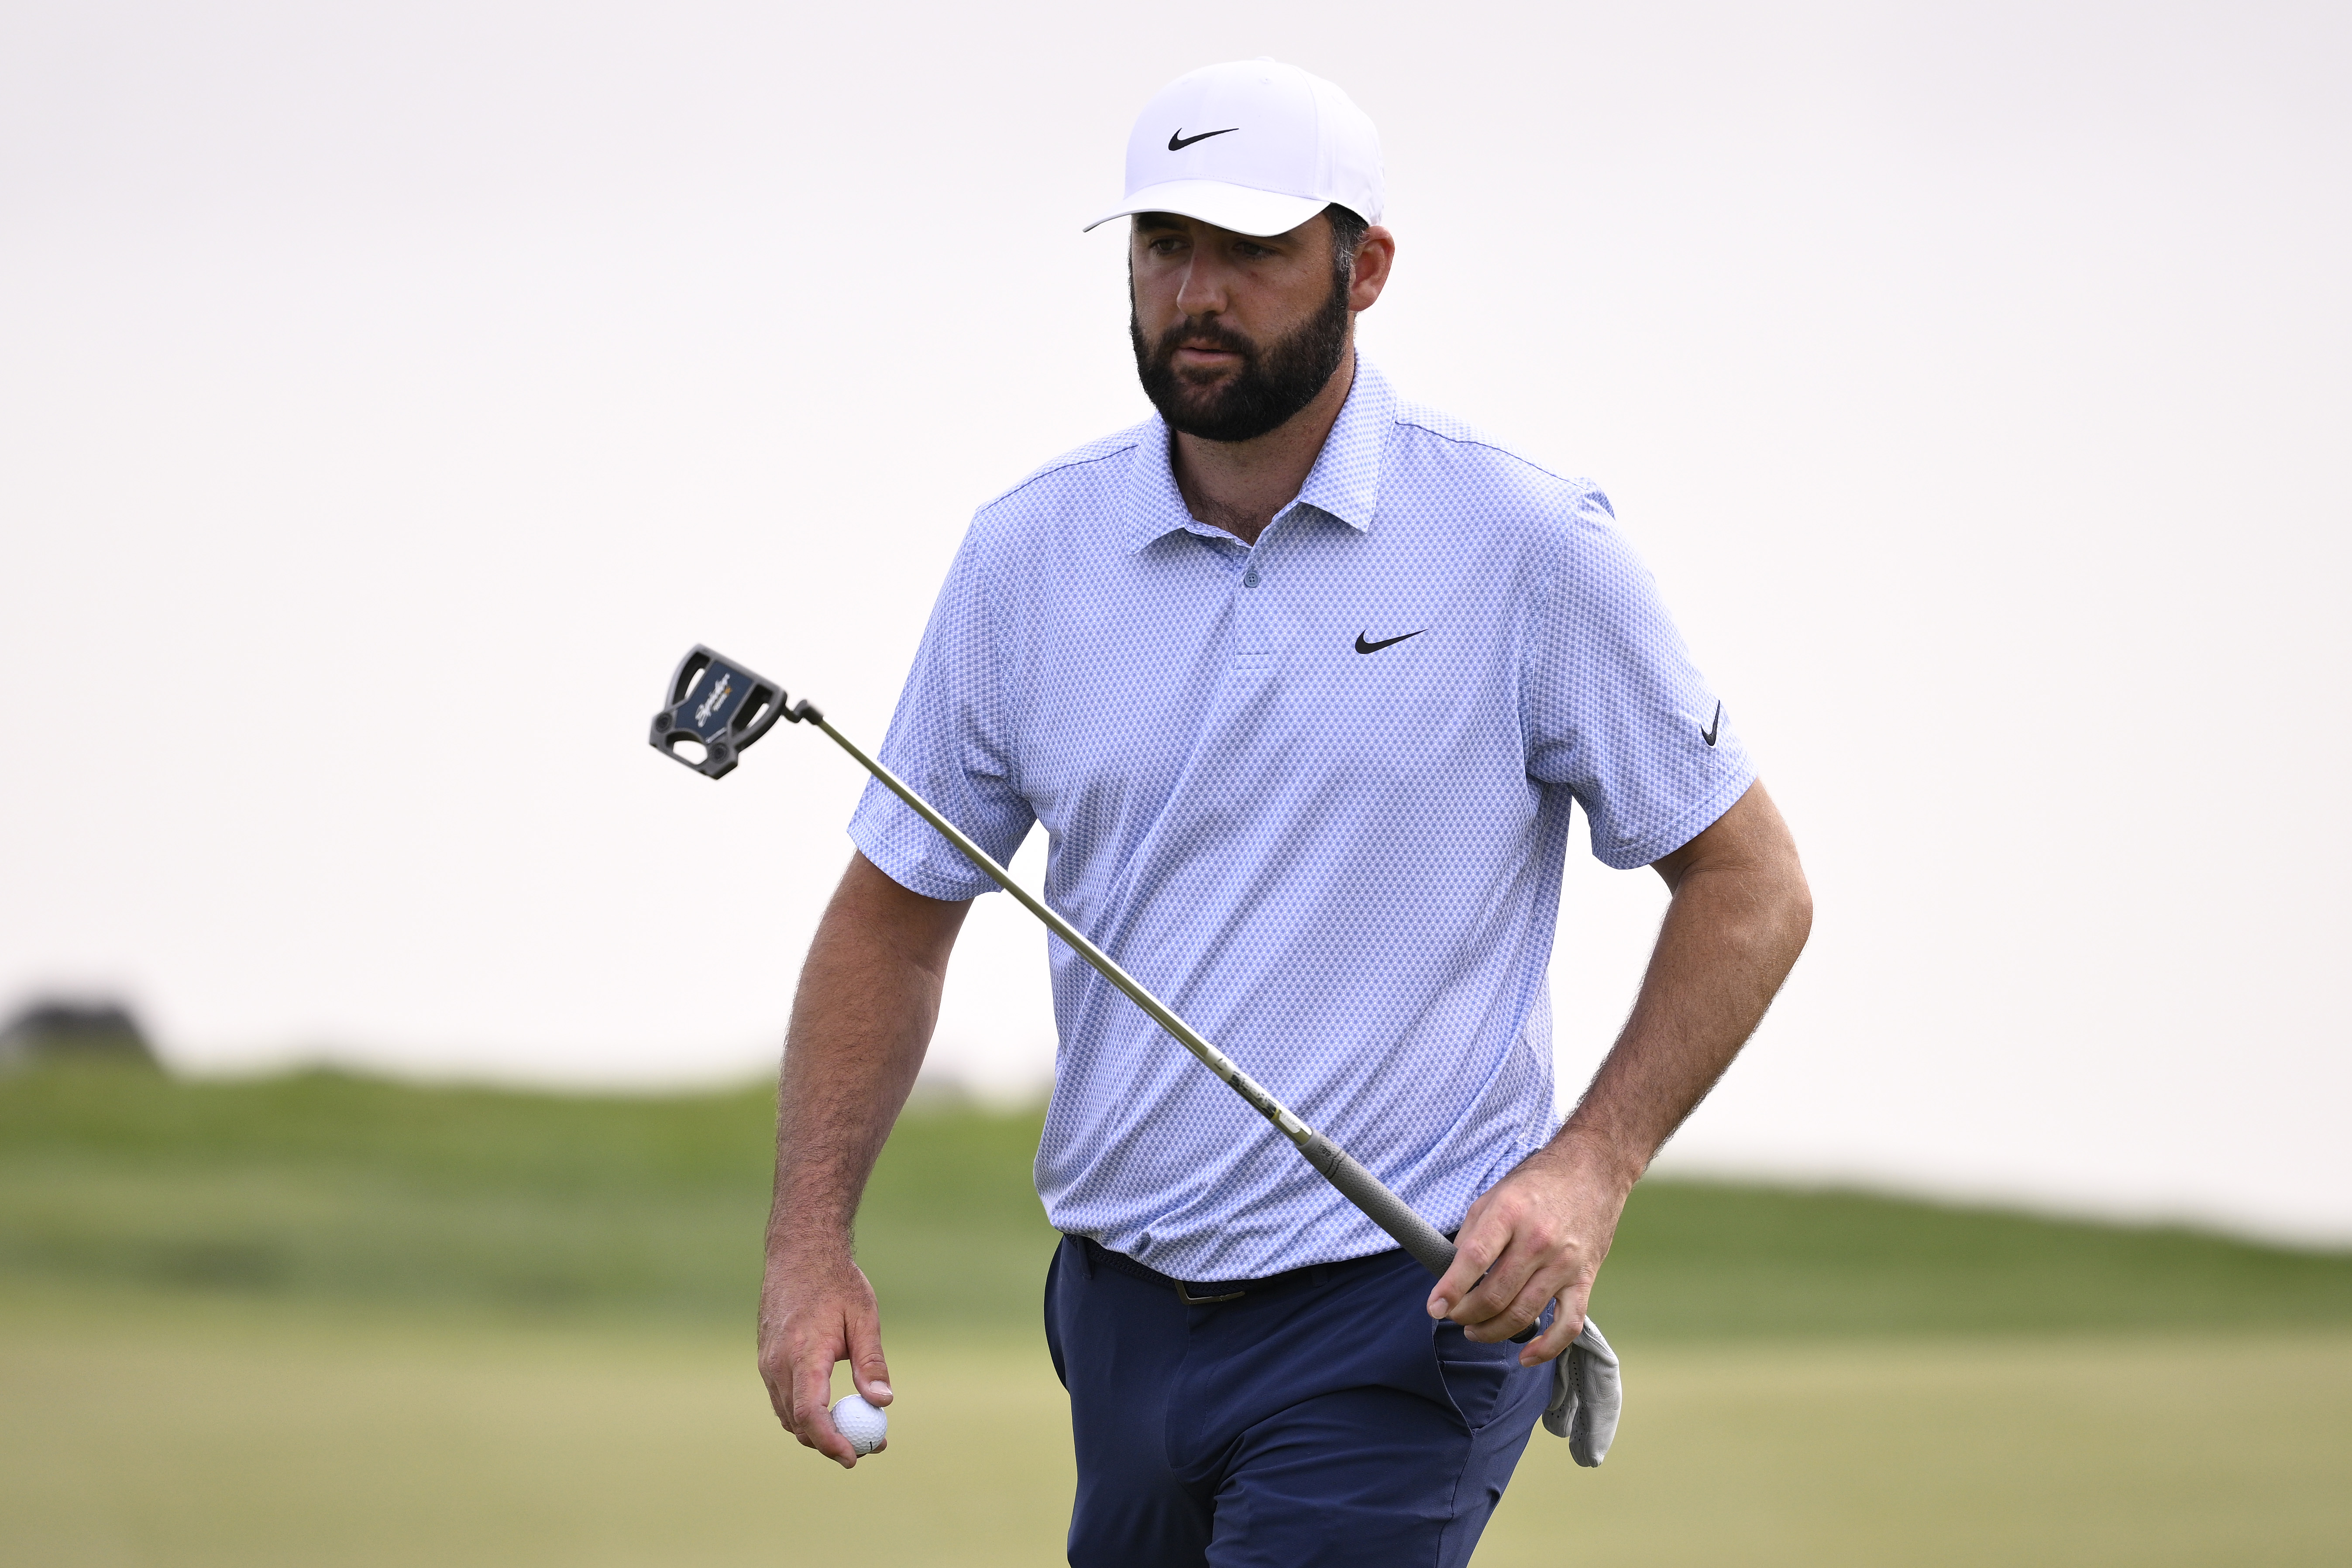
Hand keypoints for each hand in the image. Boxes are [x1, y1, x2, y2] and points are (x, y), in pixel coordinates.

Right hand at [756, 1244, 892, 1467]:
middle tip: (869, 1447)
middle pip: (798, 1422)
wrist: (799, 1254)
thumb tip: (884, 1402)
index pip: (809, 1413)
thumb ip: (871, 1362)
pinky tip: (831, 1412)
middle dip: (830, 1443)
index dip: (830, 1441)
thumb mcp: (863, 1318)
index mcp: (804, 1353)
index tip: (854, 1457)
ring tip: (856, 1432)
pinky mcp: (766, 1361)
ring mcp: (767, 1363)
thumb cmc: (837, 1283)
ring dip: (817, 1432)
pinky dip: (804, 1414)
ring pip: (788, 1415)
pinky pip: (782, 1400)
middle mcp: (778, 1363)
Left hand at [1426, 1135, 1636, 1366]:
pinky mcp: (1585, 1279)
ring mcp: (1564, 1263)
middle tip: (1455, 1318)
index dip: (1450, 1289)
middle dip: (1467, 1315)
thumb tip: (1451, 1274)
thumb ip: (1472, 1235)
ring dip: (1493, 1331)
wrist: (1593, 1170)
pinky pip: (1569, 1324)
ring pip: (1524, 1313)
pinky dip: (1547, 1347)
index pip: (1474, 1259)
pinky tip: (1527, 1356)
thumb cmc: (1537, 1184)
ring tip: (1475, 1331)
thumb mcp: (1494, 1196)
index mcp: (1510, 1214)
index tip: (1435, 1308)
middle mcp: (1538, 1240)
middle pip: (1495, 1294)